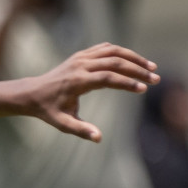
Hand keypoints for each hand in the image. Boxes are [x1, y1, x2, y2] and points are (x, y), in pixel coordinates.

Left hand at [22, 42, 158, 141]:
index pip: (107, 78)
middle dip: (137, 70)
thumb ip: (80, 130)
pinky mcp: (81, 54)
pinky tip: (135, 61)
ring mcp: (81, 57)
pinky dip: (122, 52)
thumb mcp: (62, 123)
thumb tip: (98, 138)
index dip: (127, 83)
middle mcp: (80, 65)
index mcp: (77, 81)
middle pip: (114, 62)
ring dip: (134, 58)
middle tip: (155, 80)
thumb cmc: (48, 110)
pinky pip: (105, 48)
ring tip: (151, 68)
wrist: (32, 93)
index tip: (143, 89)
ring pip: (113, 51)